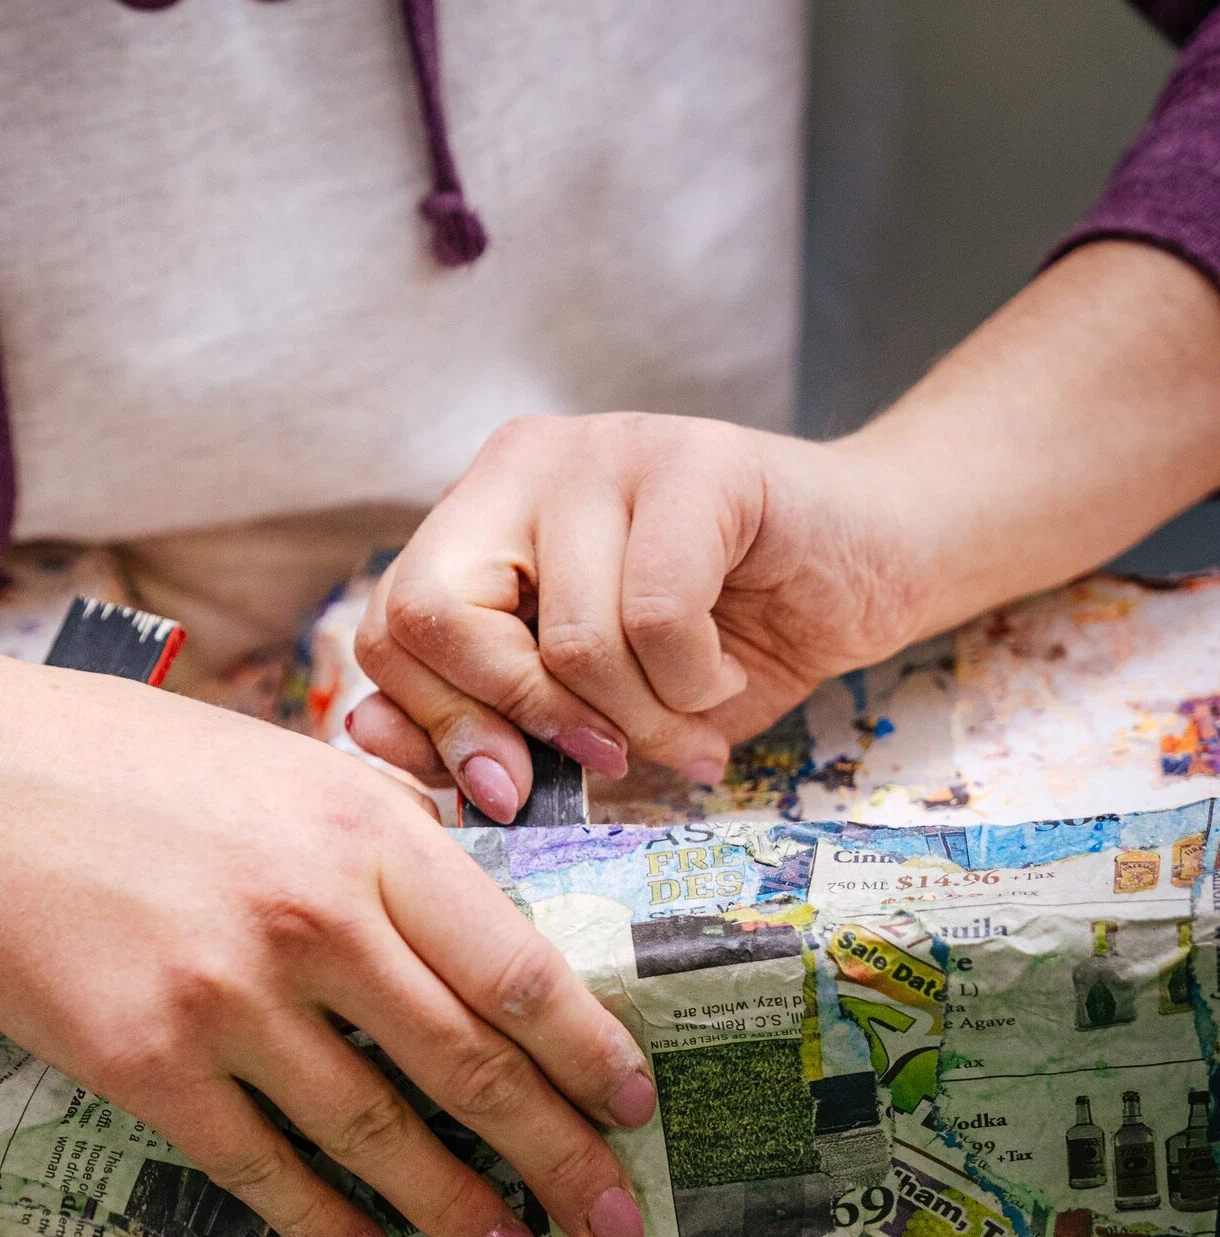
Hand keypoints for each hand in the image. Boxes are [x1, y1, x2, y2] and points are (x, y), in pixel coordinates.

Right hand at [0, 642, 657, 1236]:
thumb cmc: (116, 761)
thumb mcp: (285, 761)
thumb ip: (387, 840)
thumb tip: (476, 921)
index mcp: (366, 832)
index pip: (517, 967)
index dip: (589, 1053)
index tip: (637, 1107)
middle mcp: (314, 919)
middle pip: (472, 1064)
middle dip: (559, 1156)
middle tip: (616, 1222)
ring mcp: (228, 999)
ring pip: (379, 1132)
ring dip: (461, 1209)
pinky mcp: (145, 1065)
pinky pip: (264, 1167)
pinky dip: (328, 1224)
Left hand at [348, 412, 924, 817]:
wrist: (871, 568)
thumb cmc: (720, 647)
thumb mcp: (582, 713)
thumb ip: (475, 726)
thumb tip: (366, 738)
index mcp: (476, 518)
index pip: (389, 627)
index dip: (438, 725)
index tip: (511, 788)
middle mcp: (524, 465)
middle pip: (438, 618)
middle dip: (526, 723)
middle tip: (609, 761)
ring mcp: (608, 448)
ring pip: (567, 640)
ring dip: (640, 721)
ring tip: (691, 725)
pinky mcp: (698, 458)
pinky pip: (655, 617)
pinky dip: (693, 684)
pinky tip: (722, 677)